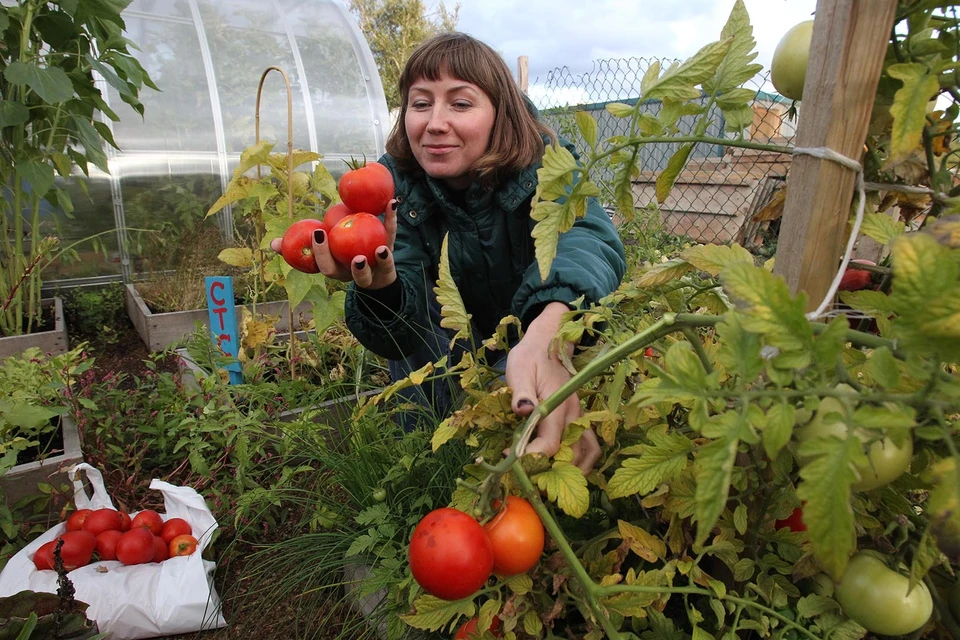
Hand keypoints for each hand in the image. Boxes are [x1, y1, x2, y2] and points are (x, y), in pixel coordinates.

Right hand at [269, 200, 398, 289]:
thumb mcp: (321, 249)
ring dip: (379, 260)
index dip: (320, 253)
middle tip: (348, 252)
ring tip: (380, 249)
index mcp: (336, 270)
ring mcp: (374, 270)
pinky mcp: (390, 259)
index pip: (325, 267)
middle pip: (348, 274)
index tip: (317, 233)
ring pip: (377, 269)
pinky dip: (391, 220)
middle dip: (348, 266)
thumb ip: (297, 246)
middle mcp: (354, 274)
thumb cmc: (339, 254)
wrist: (374, 270)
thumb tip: (273, 244)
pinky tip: (392, 204)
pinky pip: (392, 238)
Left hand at [506, 302, 600, 474]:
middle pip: (573, 454)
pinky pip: (589, 444)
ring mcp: (579, 416)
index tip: (512, 463)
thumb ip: (521, 392)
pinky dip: (583, 461)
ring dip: (574, 471)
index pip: (551, 443)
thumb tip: (522, 411)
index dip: (533, 458)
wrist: (548, 341)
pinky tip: (566, 470)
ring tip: (550, 482)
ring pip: (588, 452)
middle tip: (531, 482)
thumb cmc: (530, 356)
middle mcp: (573, 414)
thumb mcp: (519, 368)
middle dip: (555, 473)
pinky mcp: (578, 418)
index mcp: (558, 405)